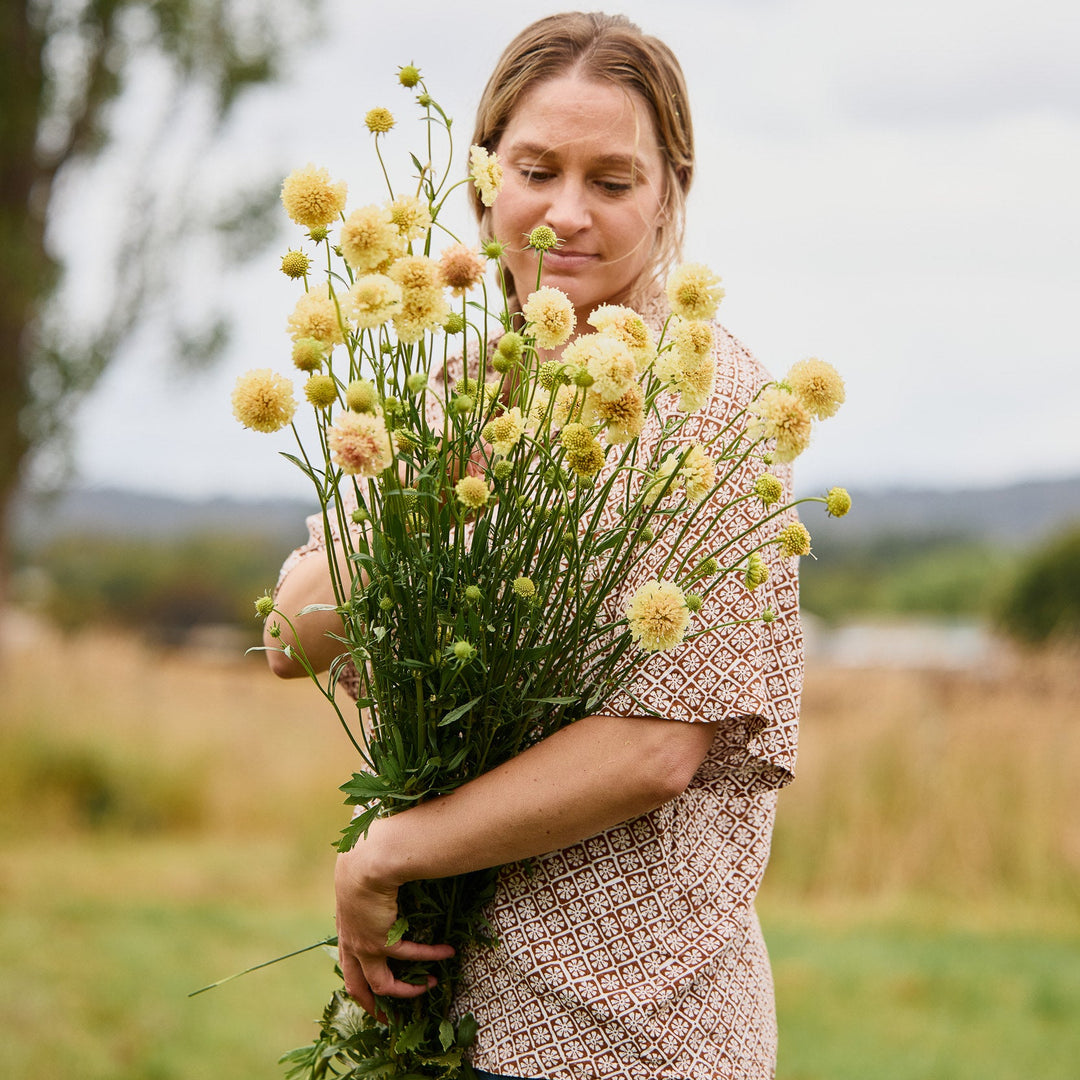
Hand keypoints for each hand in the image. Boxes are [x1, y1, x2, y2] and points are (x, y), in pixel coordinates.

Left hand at [334, 831, 454, 1016]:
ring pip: (382, 984)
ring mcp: (363, 946)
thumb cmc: (363, 859)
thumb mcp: (364, 878)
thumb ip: (374, 886)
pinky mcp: (380, 942)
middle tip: (390, 1018)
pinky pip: (407, 957)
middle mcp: (350, 943)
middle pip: (357, 987)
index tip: (374, 992)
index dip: (361, 981)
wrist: (364, 860)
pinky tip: (446, 951)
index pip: (349, 964)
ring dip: (408, 989)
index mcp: (345, 930)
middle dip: (372, 1006)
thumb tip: (388, 880)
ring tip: (431, 985)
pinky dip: (428, 956)